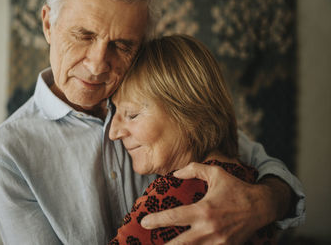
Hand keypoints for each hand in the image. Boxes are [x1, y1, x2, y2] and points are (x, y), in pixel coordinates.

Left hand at [140, 162, 277, 244]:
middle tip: (150, 243)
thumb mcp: (216, 173)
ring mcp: (218, 242)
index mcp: (204, 210)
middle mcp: (209, 229)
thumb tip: (175, 174)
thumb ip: (194, 169)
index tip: (144, 222)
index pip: (174, 217)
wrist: (262, 206)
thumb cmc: (236, 188)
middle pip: (180, 243)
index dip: (156, 221)